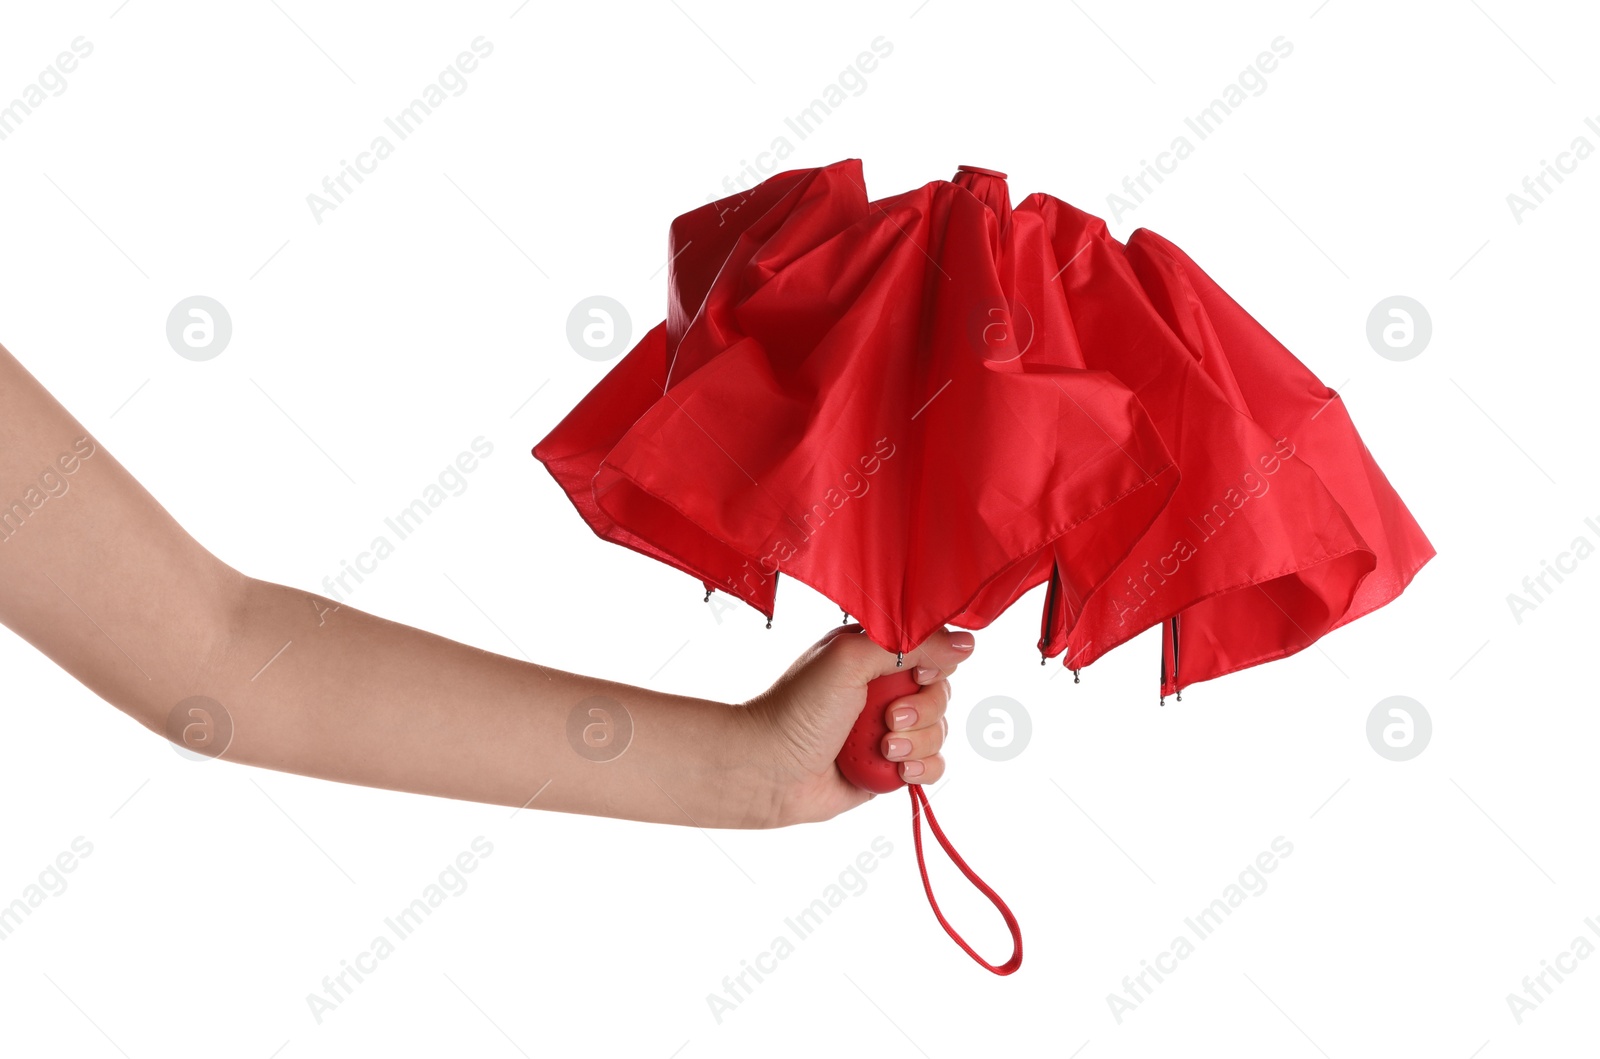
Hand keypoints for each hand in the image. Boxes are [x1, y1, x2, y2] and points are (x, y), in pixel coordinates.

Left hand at [743, 624, 973, 826]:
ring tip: (883, 749)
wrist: (767, 770)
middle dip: (922, 711)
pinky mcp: (889, 767)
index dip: (934, 666)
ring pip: (939, 732)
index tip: (915, 677)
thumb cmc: (797, 710)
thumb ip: (908, 646)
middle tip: (886, 719)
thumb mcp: (850, 661)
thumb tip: (966, 643)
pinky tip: (897, 770)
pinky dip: (922, 769)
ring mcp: (888, 730)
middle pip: (941, 694)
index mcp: (873, 655)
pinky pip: (931, 766)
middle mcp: (883, 690)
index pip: (932, 651)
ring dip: (917, 743)